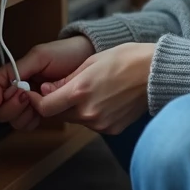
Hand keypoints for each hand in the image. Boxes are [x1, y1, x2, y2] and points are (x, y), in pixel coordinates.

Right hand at [0, 35, 94, 131]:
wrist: (87, 61)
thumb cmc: (66, 54)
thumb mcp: (40, 56)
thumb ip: (19, 69)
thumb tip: (6, 86)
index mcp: (16, 73)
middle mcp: (19, 89)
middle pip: (0, 108)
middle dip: (11, 106)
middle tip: (26, 96)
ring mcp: (30, 102)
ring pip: (13, 119)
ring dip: (22, 114)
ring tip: (37, 102)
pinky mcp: (42, 112)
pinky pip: (28, 124)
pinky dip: (31, 121)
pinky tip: (41, 112)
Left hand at [27, 42, 155, 134]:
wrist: (156, 72)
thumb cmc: (127, 60)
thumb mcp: (90, 62)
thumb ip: (65, 79)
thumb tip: (46, 89)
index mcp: (80, 92)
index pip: (45, 107)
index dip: (35, 102)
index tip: (34, 95)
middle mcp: (88, 112)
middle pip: (60, 114)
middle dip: (58, 103)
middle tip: (65, 89)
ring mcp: (101, 123)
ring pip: (76, 119)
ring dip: (76, 107)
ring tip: (94, 89)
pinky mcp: (112, 129)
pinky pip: (93, 123)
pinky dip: (93, 113)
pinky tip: (106, 98)